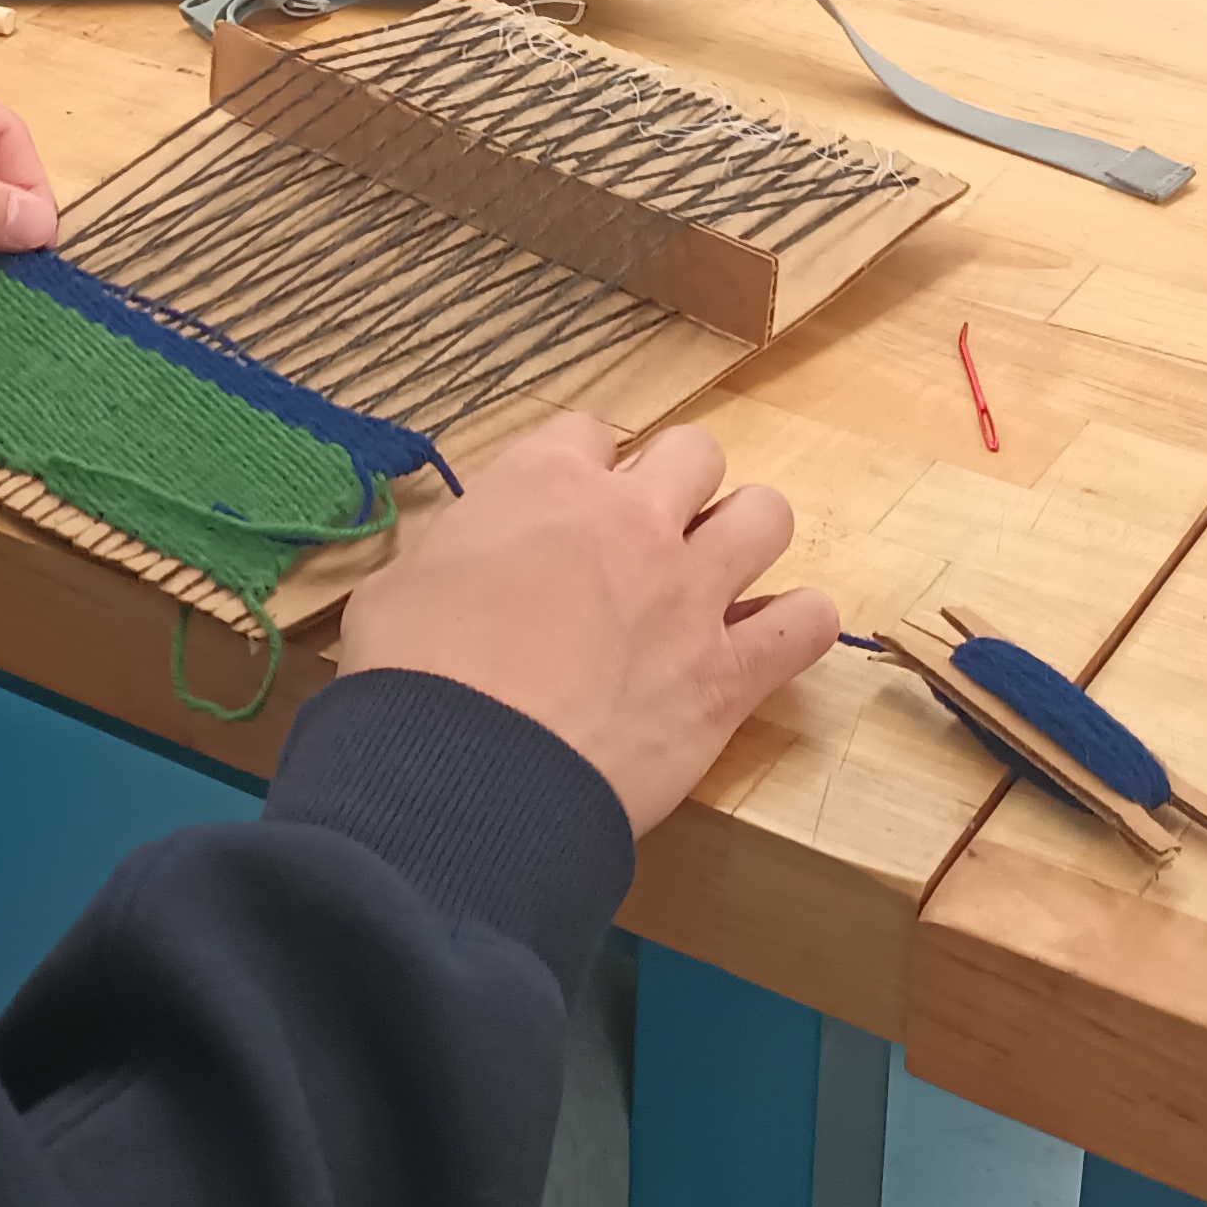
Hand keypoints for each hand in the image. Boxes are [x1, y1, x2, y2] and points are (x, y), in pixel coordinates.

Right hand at [334, 417, 841, 834]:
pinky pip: (807, 625)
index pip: (589, 431)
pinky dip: (797, 627)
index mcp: (543, 483)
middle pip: (695, 452)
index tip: (571, 505)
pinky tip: (771, 642)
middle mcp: (631, 519)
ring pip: (767, 515)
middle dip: (677, 484)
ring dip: (745, 537)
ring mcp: (690, 593)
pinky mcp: (726, 675)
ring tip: (718, 577)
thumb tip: (466, 564)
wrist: (465, 775)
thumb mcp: (398, 585)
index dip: (583, 466)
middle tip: (647, 538)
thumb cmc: (410, 678)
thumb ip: (453, 553)